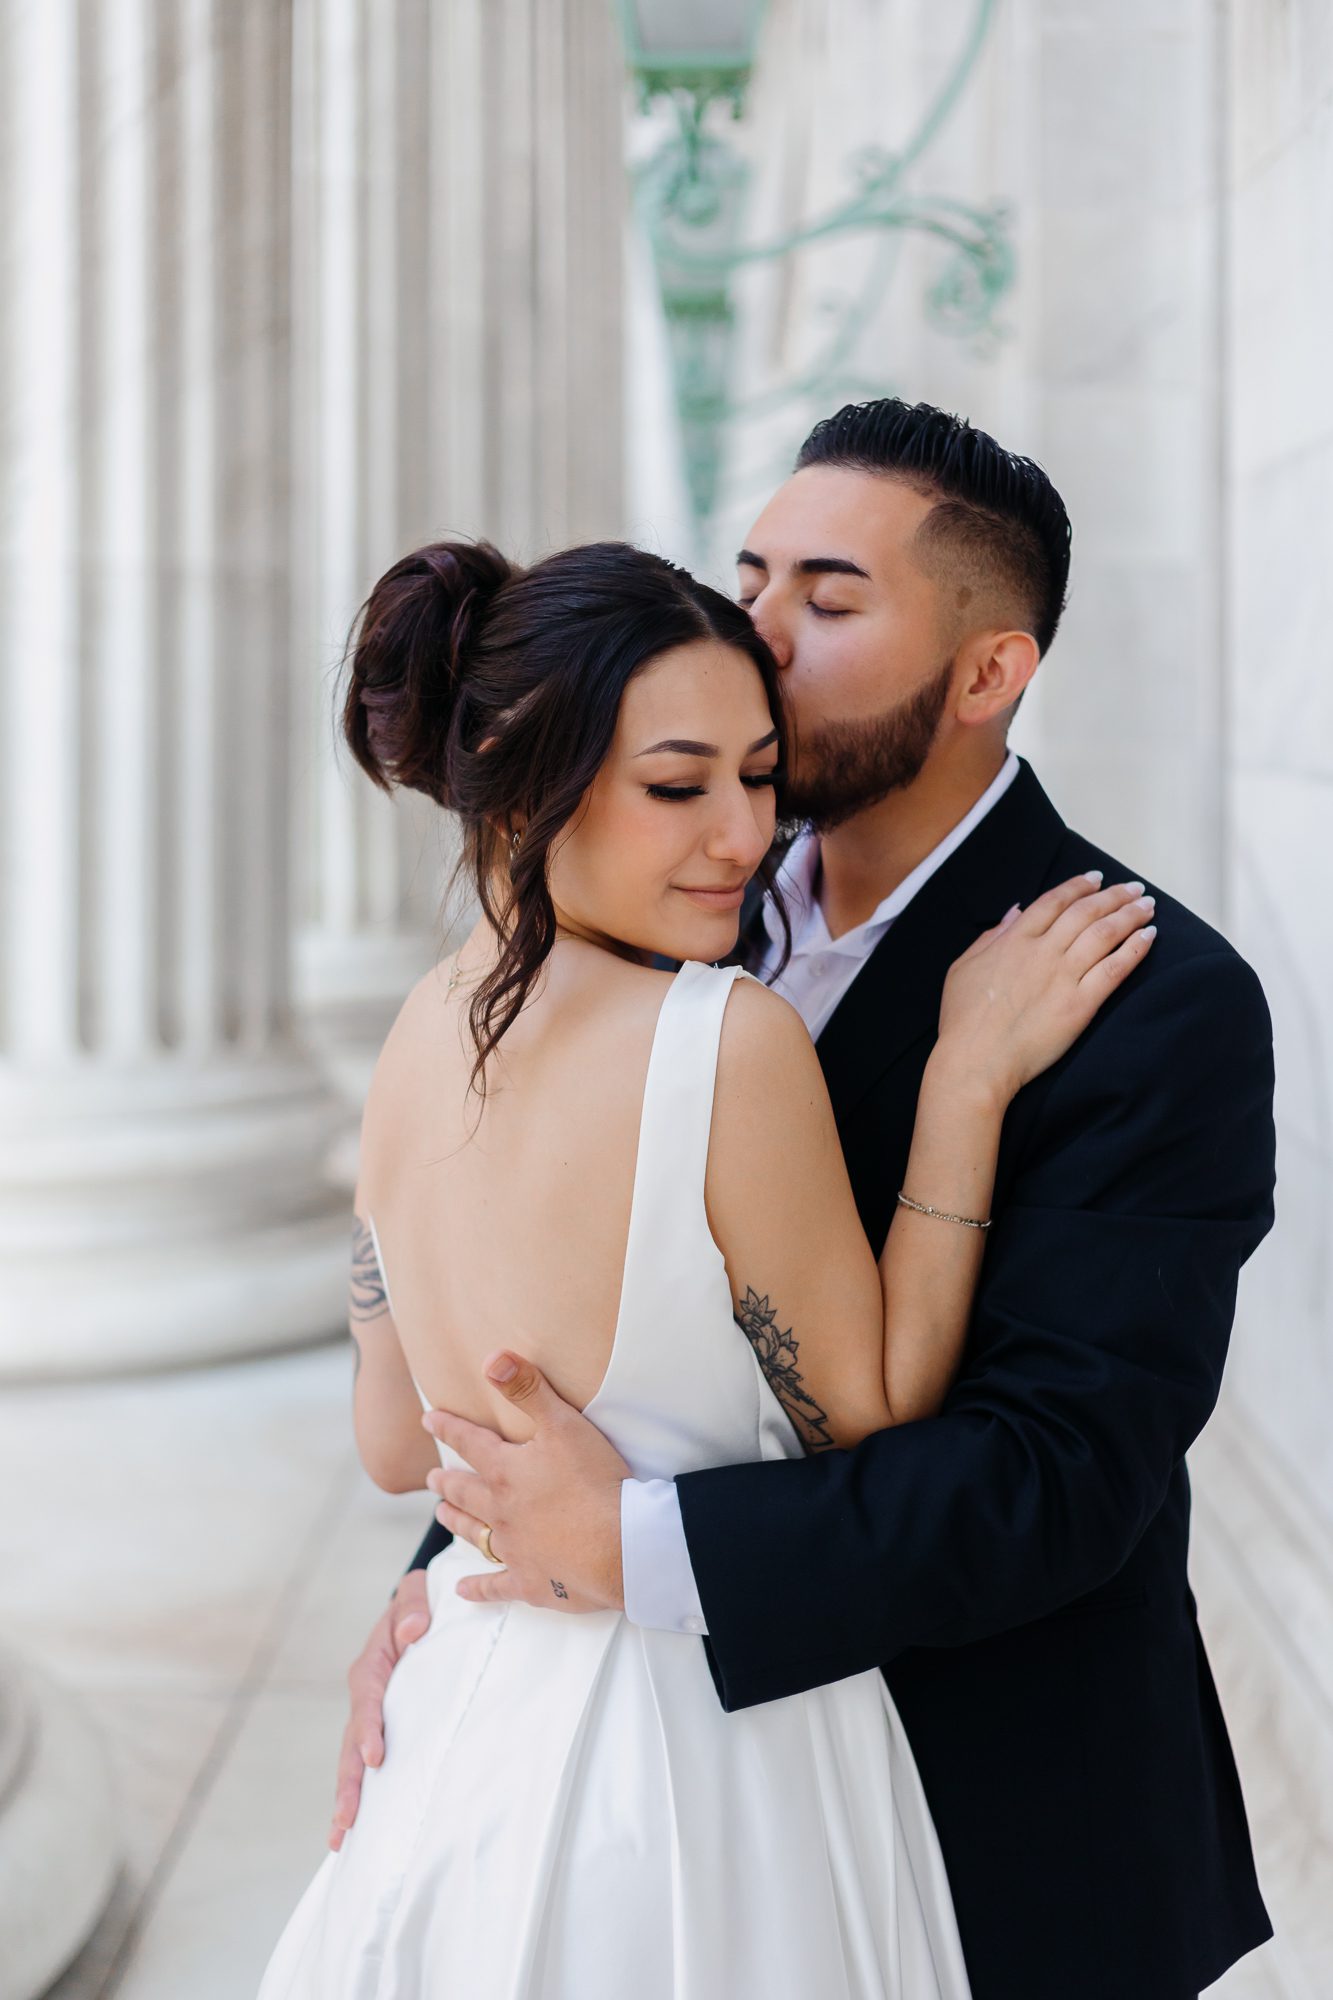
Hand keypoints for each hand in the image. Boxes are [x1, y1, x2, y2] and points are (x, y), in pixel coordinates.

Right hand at [329, 1571, 430, 1850]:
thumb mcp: (418, 1591)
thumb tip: (413, 1630)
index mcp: (371, 1666)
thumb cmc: (419, 1602)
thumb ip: (413, 1605)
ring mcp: (370, 1716)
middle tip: (346, 1821)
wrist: (419, 1609)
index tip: (375, 1757)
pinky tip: (356, 1829)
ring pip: (354, 1759)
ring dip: (348, 1796)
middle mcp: (365, 1695)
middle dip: (348, 1782)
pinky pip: (368, 1760)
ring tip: (340, 1837)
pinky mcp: (382, 1728)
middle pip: (351, 1742)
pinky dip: (362, 1792)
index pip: (367, 1701)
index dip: (369, 1729)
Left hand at [423, 1351, 630, 1612]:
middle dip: (447, 1482)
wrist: (620, 1546)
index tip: (428, 1420)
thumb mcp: (563, 1425)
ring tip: (441, 1514)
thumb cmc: (595, 1481)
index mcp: (507, 1472)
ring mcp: (514, 1550)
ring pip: (476, 1534)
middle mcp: (502, 1511)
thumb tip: (491, 1358)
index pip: (470, 1443)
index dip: (448, 1428)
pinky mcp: (531, 1583)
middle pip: (466, 1493)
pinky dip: (478, 1589)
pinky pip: (496, 1587)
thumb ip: (527, 1390)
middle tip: (431, 1479)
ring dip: (457, 1522)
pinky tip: (463, 1590)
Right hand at [936, 872, 1156, 1105]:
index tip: (1097, 878)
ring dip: (1130, 915)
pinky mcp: (1080, 1004)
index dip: (1078, 886)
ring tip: (1147, 906)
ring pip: (1105, 934)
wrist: (976, 1060)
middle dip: (1114, 895)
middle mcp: (1043, 951)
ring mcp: (1063, 977)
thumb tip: (1015, 911)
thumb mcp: (964, 968)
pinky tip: (1148, 937)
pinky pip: (1114, 969)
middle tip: (1134, 889)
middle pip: (1086, 912)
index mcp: (1014, 940)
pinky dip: (1135, 949)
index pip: (1053, 902)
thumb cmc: (963, 1019)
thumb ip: (991, 937)